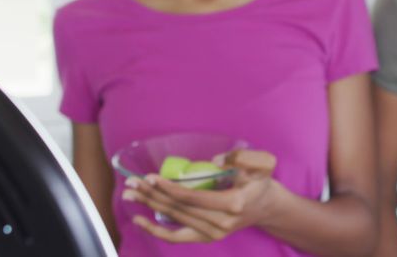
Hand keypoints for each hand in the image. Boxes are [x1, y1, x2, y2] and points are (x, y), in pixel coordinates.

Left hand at [123, 149, 278, 242]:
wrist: (267, 207)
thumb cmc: (260, 182)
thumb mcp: (262, 163)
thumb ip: (242, 158)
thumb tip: (215, 162)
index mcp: (232, 204)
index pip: (192, 198)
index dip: (169, 189)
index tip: (150, 178)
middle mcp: (221, 224)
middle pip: (179, 208)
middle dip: (152, 195)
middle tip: (131, 183)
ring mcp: (213, 234)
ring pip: (175, 219)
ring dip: (149, 206)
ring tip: (129, 194)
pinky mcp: (207, 237)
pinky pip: (178, 237)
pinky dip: (157, 231)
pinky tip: (139, 220)